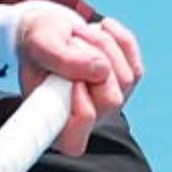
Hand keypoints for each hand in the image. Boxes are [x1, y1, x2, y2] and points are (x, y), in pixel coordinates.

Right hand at [13, 0, 145, 153]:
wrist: (51, 31)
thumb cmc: (38, 45)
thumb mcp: (39, 45)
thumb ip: (62, 59)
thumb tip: (101, 69)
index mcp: (56, 123)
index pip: (74, 142)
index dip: (80, 111)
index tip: (71, 83)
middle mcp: (87, 120)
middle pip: (110, 101)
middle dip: (93, 62)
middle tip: (71, 42)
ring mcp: (111, 103)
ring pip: (125, 77)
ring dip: (101, 45)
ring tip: (77, 35)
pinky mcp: (128, 80)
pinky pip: (133, 59)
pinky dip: (117, 38)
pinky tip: (100, 30)